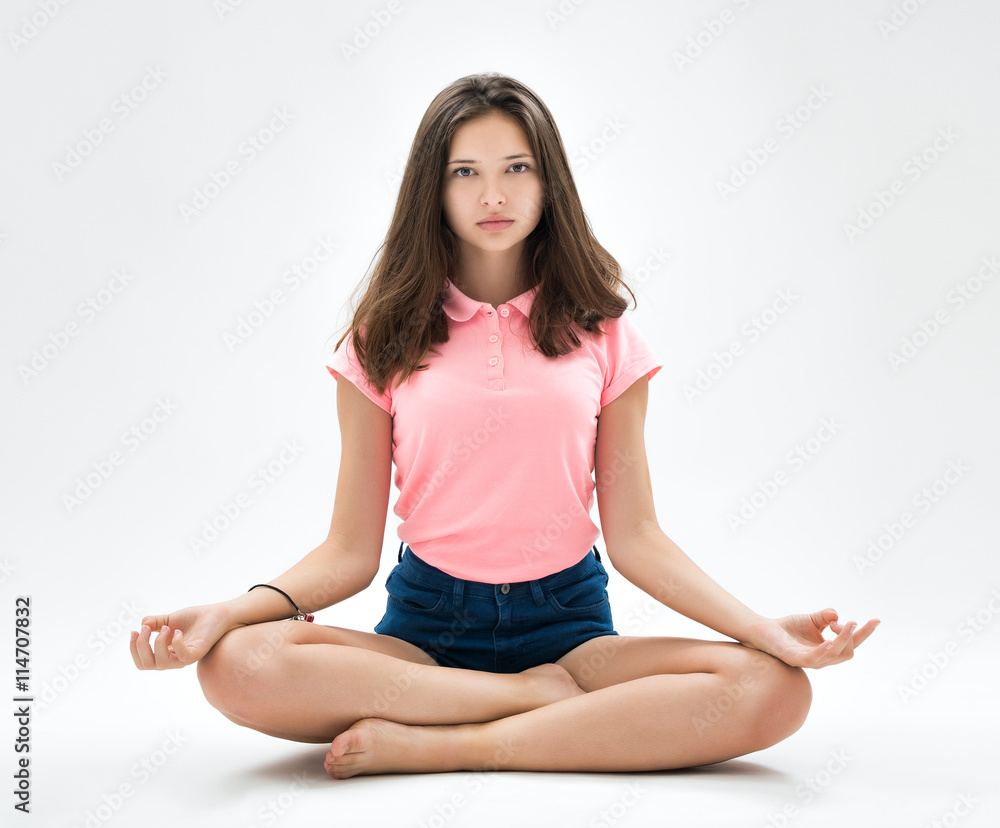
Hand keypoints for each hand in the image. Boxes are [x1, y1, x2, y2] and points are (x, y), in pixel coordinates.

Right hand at [129, 604, 234, 669]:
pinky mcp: (198, 652)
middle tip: (147, 629)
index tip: (134, 631)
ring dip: (158, 643)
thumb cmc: (193, 619)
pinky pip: (183, 656)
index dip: (134, 649)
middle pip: (147, 665)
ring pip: (162, 663)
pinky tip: (178, 631)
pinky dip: (176, 643)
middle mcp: (174, 659)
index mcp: (165, 654)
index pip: (142, 663)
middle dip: (141, 646)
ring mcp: (186, 657)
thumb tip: (142, 625)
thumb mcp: (168, 620)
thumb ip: (154, 623)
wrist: (215, 614)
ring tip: (166, 627)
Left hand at [742, 609, 879, 668]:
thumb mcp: (812, 619)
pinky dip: (824, 650)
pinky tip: (829, 641)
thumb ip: (825, 617)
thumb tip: (837, 615)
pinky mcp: (796, 659)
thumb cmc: (789, 628)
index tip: (876, 620)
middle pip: (848, 652)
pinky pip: (814, 658)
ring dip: (843, 640)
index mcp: (829, 649)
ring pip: (835, 655)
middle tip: (851, 621)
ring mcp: (810, 661)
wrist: (764, 631)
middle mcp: (823, 658)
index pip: (852, 644)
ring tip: (846, 626)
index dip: (864, 633)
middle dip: (854, 637)